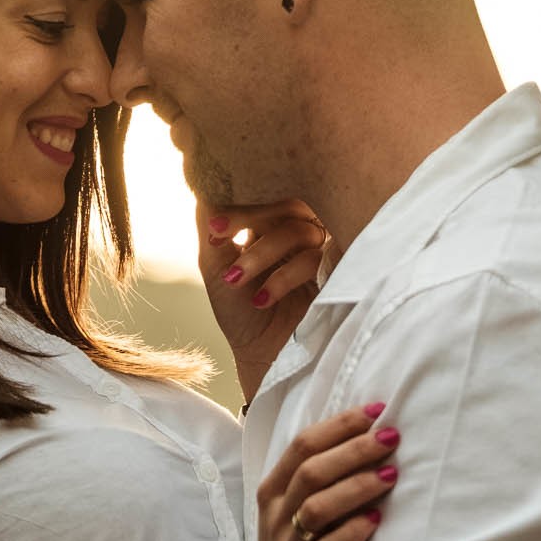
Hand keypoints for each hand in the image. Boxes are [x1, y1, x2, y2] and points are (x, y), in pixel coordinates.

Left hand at [197, 198, 325, 399]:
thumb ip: (211, 226)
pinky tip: (262, 300)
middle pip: (285, 202)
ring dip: (260, 254)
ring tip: (235, 282)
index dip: (237, 203)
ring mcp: (319, 250)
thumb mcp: (216, 267)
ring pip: (298, 230)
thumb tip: (203, 183)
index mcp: (272, 224)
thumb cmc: (240, 313)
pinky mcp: (337, 271)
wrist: (263, 357)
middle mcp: (299, 232)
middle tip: (218, 235)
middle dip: (248, 217)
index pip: (263, 194)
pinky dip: (284, 276)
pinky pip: (315, 258)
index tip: (212, 227)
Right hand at [231, 404, 400, 540]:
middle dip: (354, 450)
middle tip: (391, 438)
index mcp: (273, 491)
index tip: (377, 412)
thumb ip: (319, 475)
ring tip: (390, 475)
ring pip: (316, 508)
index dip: (340, 425)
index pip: (302, 445)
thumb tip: (367, 432)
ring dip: (356, 487)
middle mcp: (276, 517)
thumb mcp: (294, 510)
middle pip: (311, 471)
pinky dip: (351, 533)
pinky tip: (375, 521)